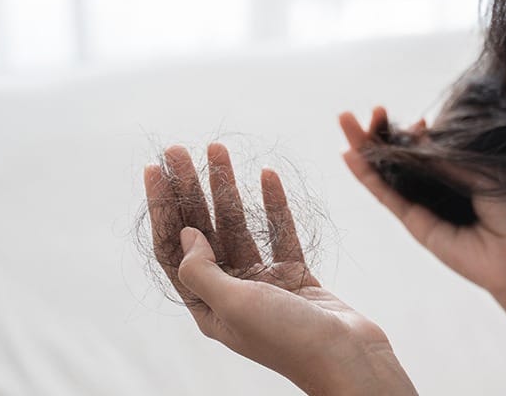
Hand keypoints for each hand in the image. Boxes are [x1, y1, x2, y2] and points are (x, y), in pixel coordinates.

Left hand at [144, 143, 415, 395]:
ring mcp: (264, 283)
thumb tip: (187, 235)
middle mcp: (231, 293)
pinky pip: (279, 233)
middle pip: (202, 231)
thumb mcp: (233, 305)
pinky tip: (267, 175)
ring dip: (228, 188)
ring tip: (219, 150)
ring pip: (239, 226)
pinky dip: (272, 204)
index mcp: (208, 307)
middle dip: (191, 189)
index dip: (163, 209)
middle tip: (180, 148)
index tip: (157, 169)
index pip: (173, 249)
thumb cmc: (288, 338)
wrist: (347, 357)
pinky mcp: (296, 276)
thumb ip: (203, 270)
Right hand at [339, 107, 505, 297]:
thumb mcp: (486, 171)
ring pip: (387, 172)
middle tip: (365, 113)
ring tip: (344, 121)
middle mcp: (438, 187)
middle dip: (380, 133)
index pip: (427, 147)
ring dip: (365, 147)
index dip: (415, 133)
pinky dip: (368, 176)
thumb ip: (450, 155)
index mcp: (459, 171)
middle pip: (401, 156)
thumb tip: (418, 135)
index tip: (419, 121)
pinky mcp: (415, 224)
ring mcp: (424, 205)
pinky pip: (387, 196)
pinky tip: (350, 156)